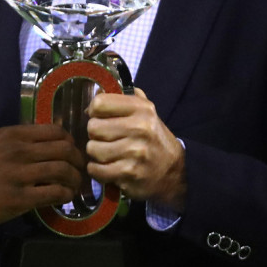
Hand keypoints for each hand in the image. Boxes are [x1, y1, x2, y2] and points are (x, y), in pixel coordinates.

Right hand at [0, 124, 83, 231]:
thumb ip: (12, 142)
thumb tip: (38, 144)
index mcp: (11, 135)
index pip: (55, 131)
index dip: (70, 141)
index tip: (72, 151)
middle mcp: (19, 150)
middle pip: (65, 149)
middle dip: (77, 161)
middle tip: (79, 170)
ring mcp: (20, 174)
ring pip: (63, 171)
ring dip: (74, 180)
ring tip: (74, 187)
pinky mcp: (20, 199)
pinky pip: (54, 193)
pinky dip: (65, 195)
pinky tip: (63, 199)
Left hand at [85, 87, 185, 207]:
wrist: (174, 170)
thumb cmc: (152, 137)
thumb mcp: (145, 111)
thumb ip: (122, 97)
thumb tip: (95, 92)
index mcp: (141, 109)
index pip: (100, 103)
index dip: (94, 111)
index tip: (99, 117)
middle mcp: (140, 128)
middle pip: (93, 127)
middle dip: (95, 135)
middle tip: (105, 139)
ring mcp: (135, 152)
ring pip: (93, 149)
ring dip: (96, 154)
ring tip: (108, 154)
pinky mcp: (130, 173)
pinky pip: (96, 170)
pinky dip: (97, 170)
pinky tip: (107, 167)